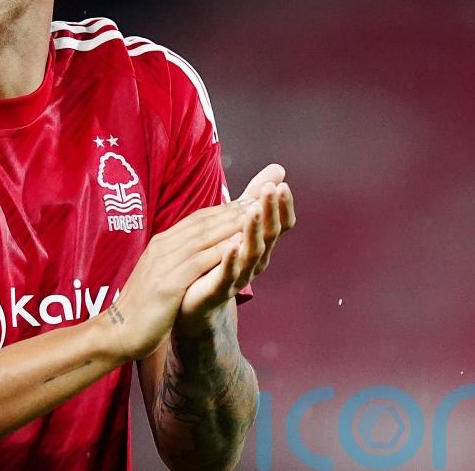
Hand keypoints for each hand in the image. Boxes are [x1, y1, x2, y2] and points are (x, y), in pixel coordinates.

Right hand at [103, 200, 260, 360]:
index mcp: (162, 244)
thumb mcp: (160, 273)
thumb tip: (197, 248)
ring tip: (258, 212)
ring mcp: (164, 264)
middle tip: (263, 196)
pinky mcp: (167, 285)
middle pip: (204, 222)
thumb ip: (177, 257)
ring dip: (232, 223)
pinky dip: (221, 251)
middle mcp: (163, 247)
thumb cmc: (143, 305)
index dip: (226, 208)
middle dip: (235, 208)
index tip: (252, 199)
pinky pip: (199, 264)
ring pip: (204, 237)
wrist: (118, 331)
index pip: (199, 219)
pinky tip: (240, 245)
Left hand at [177, 164, 296, 336]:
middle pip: (269, 234)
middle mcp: (254, 260)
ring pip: (252, 251)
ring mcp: (238, 276)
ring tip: (255, 210)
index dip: (281, 205)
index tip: (281, 183)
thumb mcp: (235, 225)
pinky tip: (232, 245)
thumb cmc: (216, 262)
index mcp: (258, 245)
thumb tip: (278, 169)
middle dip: (271, 210)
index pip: (278, 223)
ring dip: (254, 229)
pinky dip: (231, 259)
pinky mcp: (218, 289)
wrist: (193, 305)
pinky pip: (227, 274)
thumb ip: (253, 198)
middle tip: (273, 188)